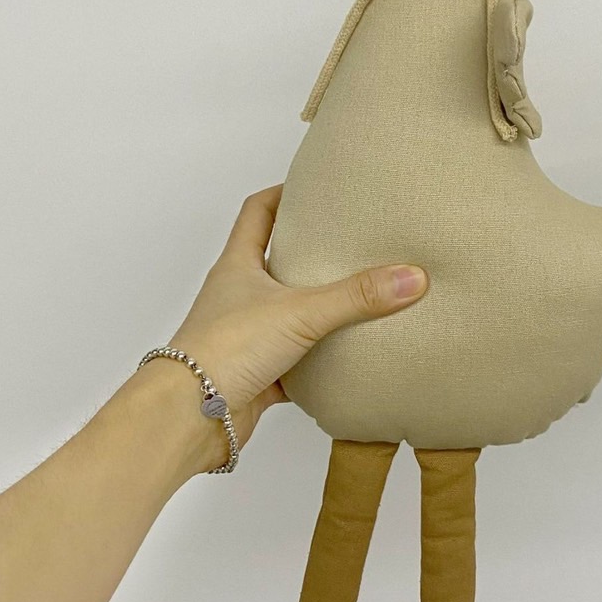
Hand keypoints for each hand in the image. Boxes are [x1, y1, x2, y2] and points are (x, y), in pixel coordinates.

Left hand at [163, 185, 426, 471]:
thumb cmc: (223, 351)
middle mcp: (239, 296)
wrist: (190, 417)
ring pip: (287, 315)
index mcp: (239, 265)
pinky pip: (295, 364)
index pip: (258, 212)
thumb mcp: (300, 311)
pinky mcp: (257, 375)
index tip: (314, 185)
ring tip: (359, 298)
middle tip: (349, 241)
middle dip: (309, 252)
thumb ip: (357, 296)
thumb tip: (411, 276)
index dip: (283, 194)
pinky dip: (319, 363)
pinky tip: (347, 362)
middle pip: (274, 262)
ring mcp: (246, 337)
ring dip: (316, 310)